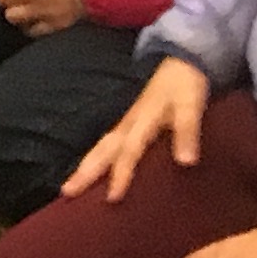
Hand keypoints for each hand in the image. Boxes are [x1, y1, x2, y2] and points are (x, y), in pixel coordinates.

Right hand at [66, 56, 208, 202]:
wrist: (181, 59)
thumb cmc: (185, 85)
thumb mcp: (190, 105)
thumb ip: (187, 132)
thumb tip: (186, 162)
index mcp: (142, 121)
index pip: (128, 152)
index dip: (121, 174)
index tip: (112, 198)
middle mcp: (129, 123)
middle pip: (103, 150)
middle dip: (85, 171)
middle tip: (66, 191)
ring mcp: (127, 122)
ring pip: (101, 146)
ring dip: (86, 166)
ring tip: (68, 186)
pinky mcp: (129, 122)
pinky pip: (107, 143)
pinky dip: (96, 157)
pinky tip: (91, 167)